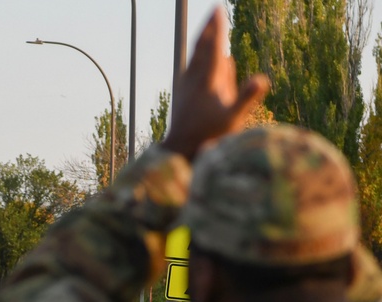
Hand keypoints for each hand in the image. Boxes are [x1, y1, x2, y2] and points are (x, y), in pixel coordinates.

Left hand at [161, 7, 269, 160]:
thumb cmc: (208, 135)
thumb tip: (262, 78)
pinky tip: (203, 55)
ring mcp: (185, 84)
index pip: (213, 48)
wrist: (180, 147)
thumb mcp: (232, 119)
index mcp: (205, 81)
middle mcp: (192, 78)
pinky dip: (198, 56)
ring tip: (209, 26)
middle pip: (201, 46)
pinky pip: (191, 67)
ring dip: (202, 39)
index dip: (218, 28)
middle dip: (209, 27)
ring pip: (194, 56)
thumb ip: (247, 98)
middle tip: (214, 9)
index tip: (219, 11)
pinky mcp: (181, 91)